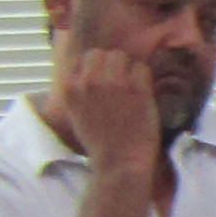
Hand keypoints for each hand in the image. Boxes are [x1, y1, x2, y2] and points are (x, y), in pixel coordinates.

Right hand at [55, 37, 164, 178]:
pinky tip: (142, 95)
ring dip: (128, 69)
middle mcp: (89, 81)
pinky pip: (141, 68)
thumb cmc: (100, 142)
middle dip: (112, 65)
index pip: (83, 58)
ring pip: (122, 57)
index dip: (96, 67)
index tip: (104, 81)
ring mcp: (113, 82)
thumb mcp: (76, 114)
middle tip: (121, 84)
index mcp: (71, 87)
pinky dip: (144, 79)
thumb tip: (87, 72)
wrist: (119, 162)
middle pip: (103, 54)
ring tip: (131, 90)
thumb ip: (79, 90)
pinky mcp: (136, 88)